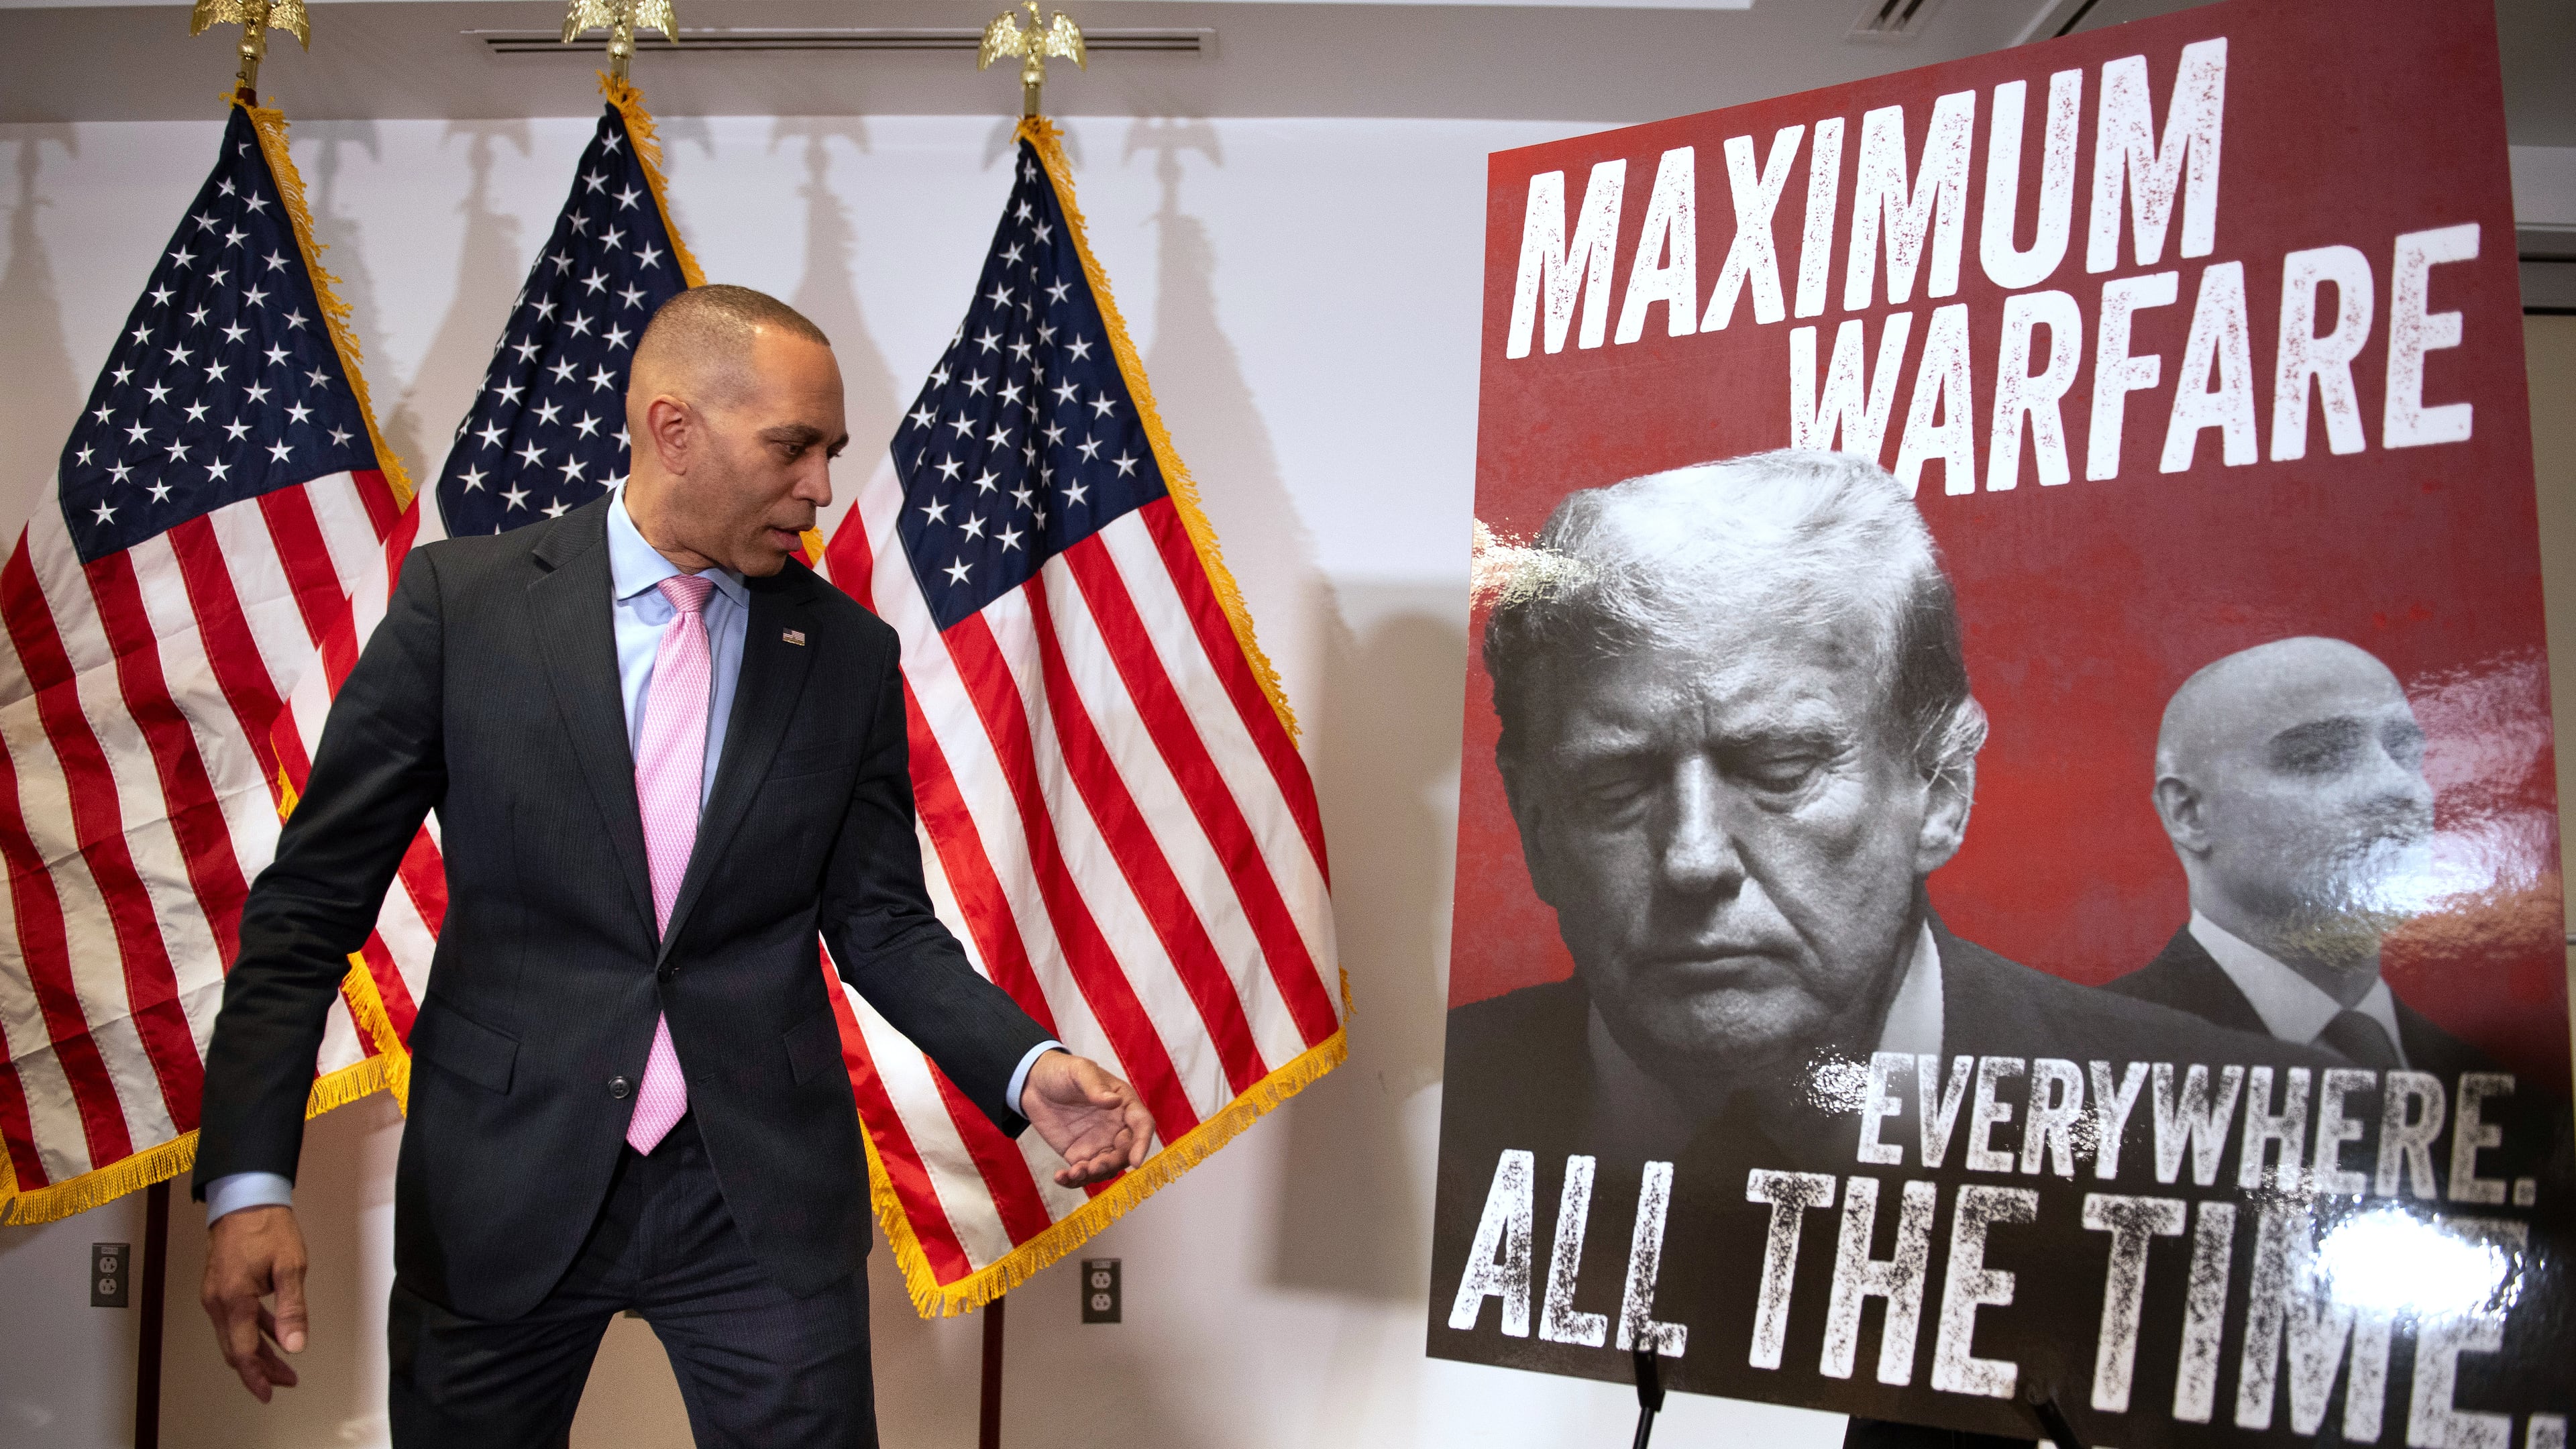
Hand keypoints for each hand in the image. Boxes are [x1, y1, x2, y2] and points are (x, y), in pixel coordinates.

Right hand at [200, 1204, 306, 1402]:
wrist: (244, 1198)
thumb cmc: (267, 1227)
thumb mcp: (290, 1267)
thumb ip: (292, 1309)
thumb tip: (295, 1344)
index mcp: (234, 1300)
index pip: (243, 1351)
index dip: (257, 1376)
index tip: (271, 1391)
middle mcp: (218, 1302)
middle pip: (237, 1348)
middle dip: (260, 1369)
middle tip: (284, 1381)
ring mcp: (216, 1294)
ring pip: (235, 1335)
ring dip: (258, 1352)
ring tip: (283, 1364)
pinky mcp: (220, 1286)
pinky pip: (234, 1318)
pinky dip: (253, 1331)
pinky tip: (273, 1333)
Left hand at [1020, 1051, 1152, 1186]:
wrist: (1034, 1083)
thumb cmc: (1063, 1071)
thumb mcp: (1080, 1071)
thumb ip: (1096, 1087)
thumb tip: (1114, 1102)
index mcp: (1124, 1104)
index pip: (1142, 1126)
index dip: (1142, 1144)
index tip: (1136, 1162)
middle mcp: (1116, 1127)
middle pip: (1125, 1152)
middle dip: (1112, 1164)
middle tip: (1093, 1166)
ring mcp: (1098, 1143)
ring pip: (1106, 1168)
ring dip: (1093, 1175)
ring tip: (1074, 1173)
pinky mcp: (1078, 1154)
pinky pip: (1082, 1173)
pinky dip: (1074, 1180)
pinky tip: (1061, 1177)